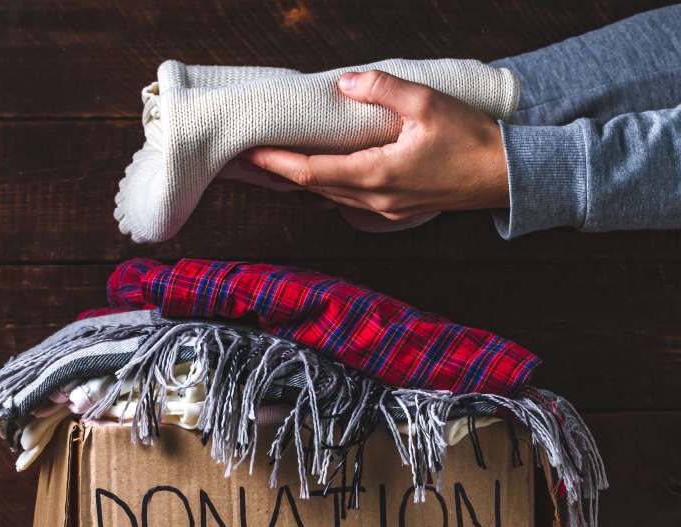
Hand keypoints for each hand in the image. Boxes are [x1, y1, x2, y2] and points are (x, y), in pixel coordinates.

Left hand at [241, 70, 509, 220]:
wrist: (508, 177)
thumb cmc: (473, 139)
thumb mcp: (429, 103)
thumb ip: (385, 89)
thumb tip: (345, 82)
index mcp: (377, 175)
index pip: (312, 172)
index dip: (278, 164)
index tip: (251, 154)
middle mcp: (375, 200)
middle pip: (314, 189)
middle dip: (281, 173)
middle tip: (251, 158)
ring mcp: (385, 210)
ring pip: (331, 197)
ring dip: (303, 182)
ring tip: (276, 166)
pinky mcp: (396, 210)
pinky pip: (350, 201)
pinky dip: (328, 187)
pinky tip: (320, 176)